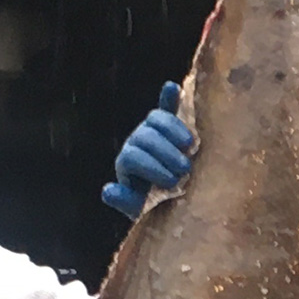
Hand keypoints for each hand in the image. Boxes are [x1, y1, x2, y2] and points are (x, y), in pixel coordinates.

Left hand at [103, 82, 194, 219]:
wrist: (175, 198)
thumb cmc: (157, 206)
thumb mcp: (141, 209)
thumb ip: (126, 201)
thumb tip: (108, 190)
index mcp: (128, 162)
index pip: (132, 156)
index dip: (151, 167)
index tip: (171, 184)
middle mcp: (137, 142)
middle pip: (145, 137)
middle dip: (165, 153)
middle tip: (184, 171)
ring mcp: (153, 131)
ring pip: (157, 119)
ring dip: (174, 131)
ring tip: (191, 148)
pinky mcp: (171, 124)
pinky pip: (168, 108)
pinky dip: (170, 99)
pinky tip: (171, 88)